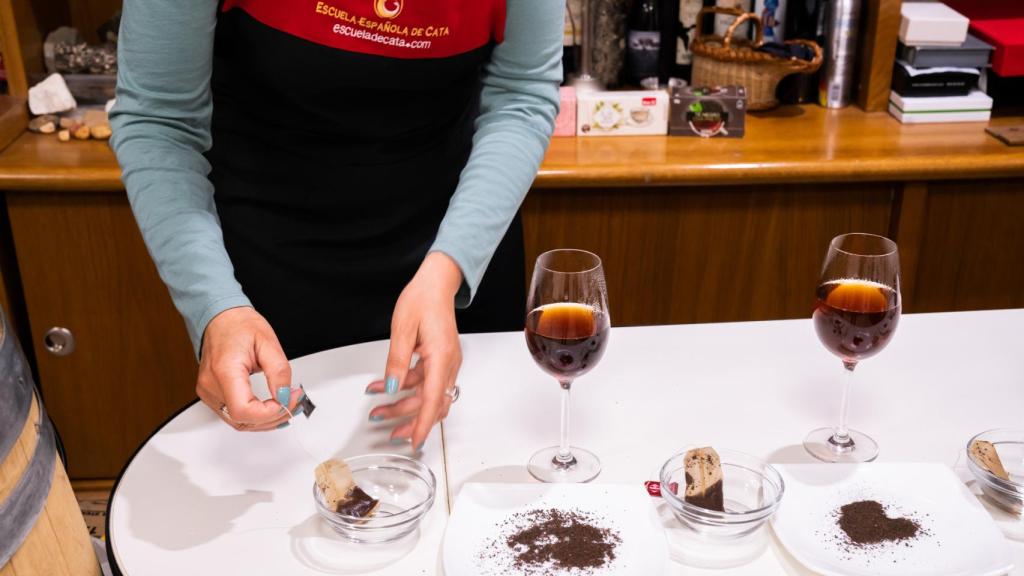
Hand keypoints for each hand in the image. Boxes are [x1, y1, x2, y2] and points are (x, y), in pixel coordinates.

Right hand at [197, 307, 298, 430]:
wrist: (221, 318)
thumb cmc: (239, 325)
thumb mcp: (268, 342)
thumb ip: (279, 372)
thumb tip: (285, 396)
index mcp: (225, 371)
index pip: (243, 410)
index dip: (269, 413)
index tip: (287, 401)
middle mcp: (211, 385)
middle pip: (242, 420)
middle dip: (273, 417)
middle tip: (293, 402)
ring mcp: (208, 392)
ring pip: (238, 423)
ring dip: (265, 420)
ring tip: (285, 405)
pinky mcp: (210, 394)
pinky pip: (232, 415)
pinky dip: (253, 417)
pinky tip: (269, 408)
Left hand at [365, 252, 462, 449]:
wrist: (436, 283)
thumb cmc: (422, 299)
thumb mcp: (402, 329)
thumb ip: (397, 361)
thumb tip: (392, 388)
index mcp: (441, 356)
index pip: (433, 399)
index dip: (422, 423)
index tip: (414, 441)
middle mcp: (448, 363)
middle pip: (432, 403)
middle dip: (409, 420)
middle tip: (386, 428)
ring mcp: (446, 362)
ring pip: (428, 395)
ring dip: (404, 405)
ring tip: (379, 409)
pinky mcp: (441, 360)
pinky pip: (426, 382)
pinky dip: (407, 388)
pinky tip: (385, 387)